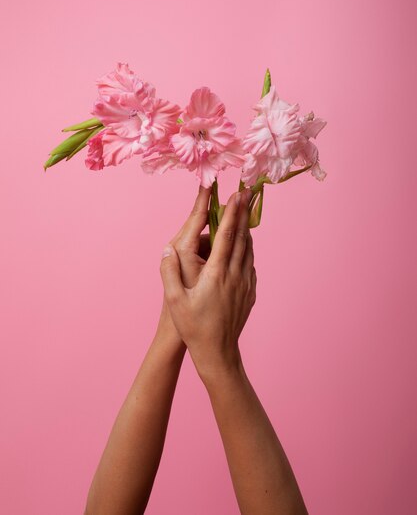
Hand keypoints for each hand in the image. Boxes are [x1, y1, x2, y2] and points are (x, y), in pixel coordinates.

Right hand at [160, 189, 255, 380]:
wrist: (218, 352)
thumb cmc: (193, 327)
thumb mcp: (174, 301)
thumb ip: (169, 272)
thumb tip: (167, 248)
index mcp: (216, 274)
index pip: (226, 236)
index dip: (231, 213)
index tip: (236, 195)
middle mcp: (235, 275)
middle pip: (242, 238)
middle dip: (243, 213)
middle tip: (246, 193)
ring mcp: (245, 284)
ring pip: (249, 250)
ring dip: (247, 230)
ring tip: (244, 214)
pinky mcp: (250, 293)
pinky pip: (250, 264)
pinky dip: (248, 250)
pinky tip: (244, 247)